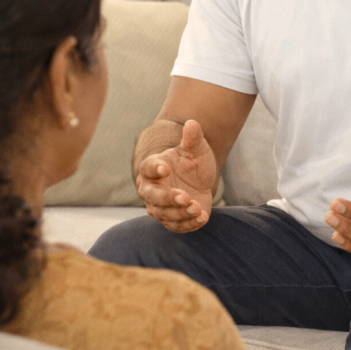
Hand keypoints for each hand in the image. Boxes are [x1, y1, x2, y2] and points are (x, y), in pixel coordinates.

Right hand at [136, 119, 217, 233]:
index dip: (154, 169)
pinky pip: (178, 226)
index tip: (165, 168)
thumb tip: (192, 123)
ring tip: (197, 207)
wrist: (199, 180)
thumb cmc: (192, 162)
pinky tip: (203, 216)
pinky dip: (190, 224)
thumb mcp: (196, 149)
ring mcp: (161, 207)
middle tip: (185, 196)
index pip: (147, 168)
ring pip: (164, 214)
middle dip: (168, 198)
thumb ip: (192, 138)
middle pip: (152, 197)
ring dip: (181, 213)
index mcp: (153, 168)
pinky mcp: (174, 221)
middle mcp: (152, 190)